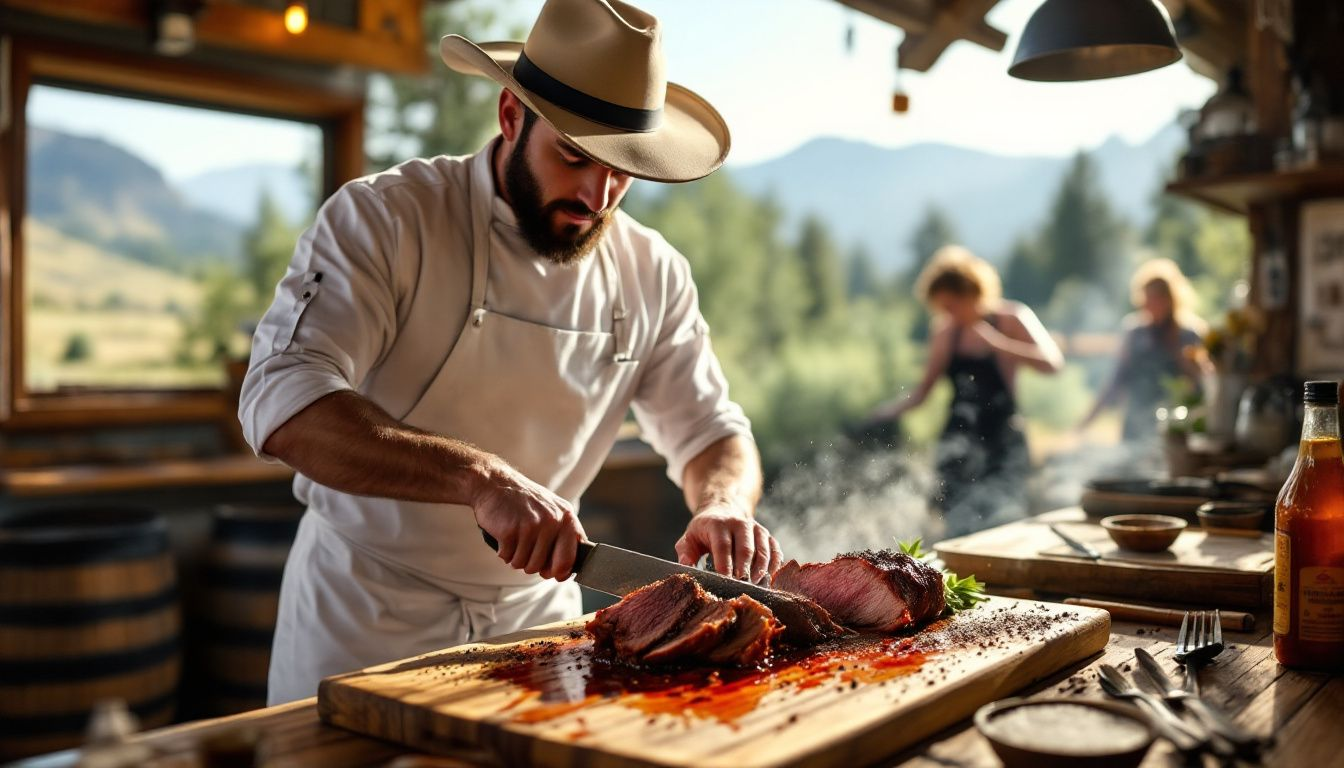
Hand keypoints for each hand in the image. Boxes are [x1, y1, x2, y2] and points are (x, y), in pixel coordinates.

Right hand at [471, 460, 586, 580]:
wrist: (494, 484)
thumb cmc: (523, 502)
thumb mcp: (552, 511)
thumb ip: (563, 536)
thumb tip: (564, 572)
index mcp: (566, 517)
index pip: (571, 558)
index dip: (561, 572)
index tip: (552, 573)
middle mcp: (552, 521)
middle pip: (544, 566)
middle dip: (532, 565)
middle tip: (525, 551)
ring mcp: (532, 526)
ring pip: (525, 565)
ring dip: (516, 558)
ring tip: (514, 541)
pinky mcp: (511, 531)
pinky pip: (509, 558)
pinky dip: (504, 553)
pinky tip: (504, 537)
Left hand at [675, 503, 781, 583]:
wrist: (723, 508)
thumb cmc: (704, 529)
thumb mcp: (689, 537)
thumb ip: (685, 552)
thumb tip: (686, 566)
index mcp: (718, 524)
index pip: (723, 546)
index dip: (724, 565)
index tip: (724, 582)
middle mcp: (740, 524)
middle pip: (746, 549)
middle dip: (744, 571)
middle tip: (741, 589)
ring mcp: (756, 528)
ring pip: (763, 550)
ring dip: (761, 570)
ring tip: (755, 586)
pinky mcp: (767, 535)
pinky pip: (776, 550)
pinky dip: (775, 566)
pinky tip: (770, 579)